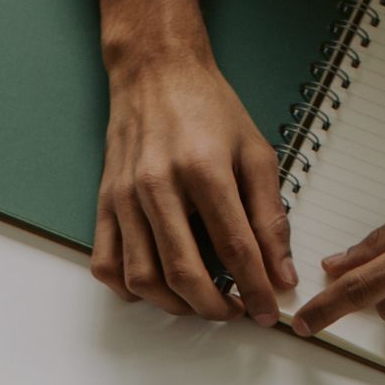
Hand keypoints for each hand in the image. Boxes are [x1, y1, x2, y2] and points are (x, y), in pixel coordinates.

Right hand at [85, 0, 294, 320]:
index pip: (235, 250)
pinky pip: (107, 264)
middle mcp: (157, 186)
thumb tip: (280, 274)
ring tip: (200, 302)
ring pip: (144, 278)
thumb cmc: (207, 107)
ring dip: (174, 305)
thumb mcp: (255, 153)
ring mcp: (125, 197)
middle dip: (216, 307)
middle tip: (235, 312)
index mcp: (203, 170)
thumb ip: (270, 217)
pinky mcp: (104, 202)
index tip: (266, 311)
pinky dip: (129, 289)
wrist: (155, 71)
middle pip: (185, 273)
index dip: (255, 289)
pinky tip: (155, 287)